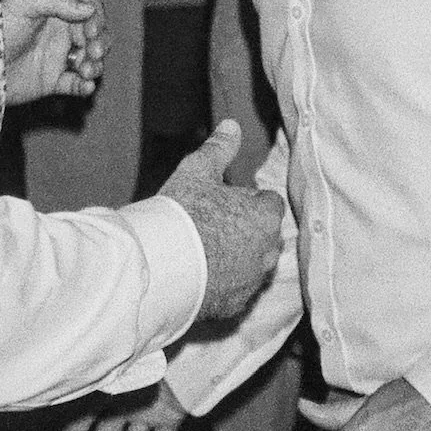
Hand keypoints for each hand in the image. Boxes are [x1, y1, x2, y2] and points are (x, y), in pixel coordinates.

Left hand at [2, 0, 108, 105]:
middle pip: (96, 36)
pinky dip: (85, 86)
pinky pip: (77, 85)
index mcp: (55, 12)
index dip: (97, 19)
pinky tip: (85, 86)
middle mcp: (59, 34)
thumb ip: (57, 0)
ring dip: (96, 65)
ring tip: (86, 71)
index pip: (90, 10)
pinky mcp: (51, 82)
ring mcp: (56, 58)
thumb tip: (89, 9)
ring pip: (91, 61)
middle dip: (101, 43)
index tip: (91, 31)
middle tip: (92, 52)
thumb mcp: (23, 3)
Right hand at [160, 120, 283, 320]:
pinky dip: (224, 284)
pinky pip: (236, 291)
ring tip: (204, 250)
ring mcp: (252, 282)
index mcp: (265, 217)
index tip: (224, 201)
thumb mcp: (198, 171)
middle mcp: (268, 252)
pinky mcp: (235, 306)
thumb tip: (232, 125)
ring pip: (253, 265)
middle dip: (247, 230)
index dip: (248, 200)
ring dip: (238, 258)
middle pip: (265, 236)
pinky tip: (200, 274)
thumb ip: (219, 148)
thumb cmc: (183, 214)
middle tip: (213, 224)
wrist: (161, 266)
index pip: (269, 203)